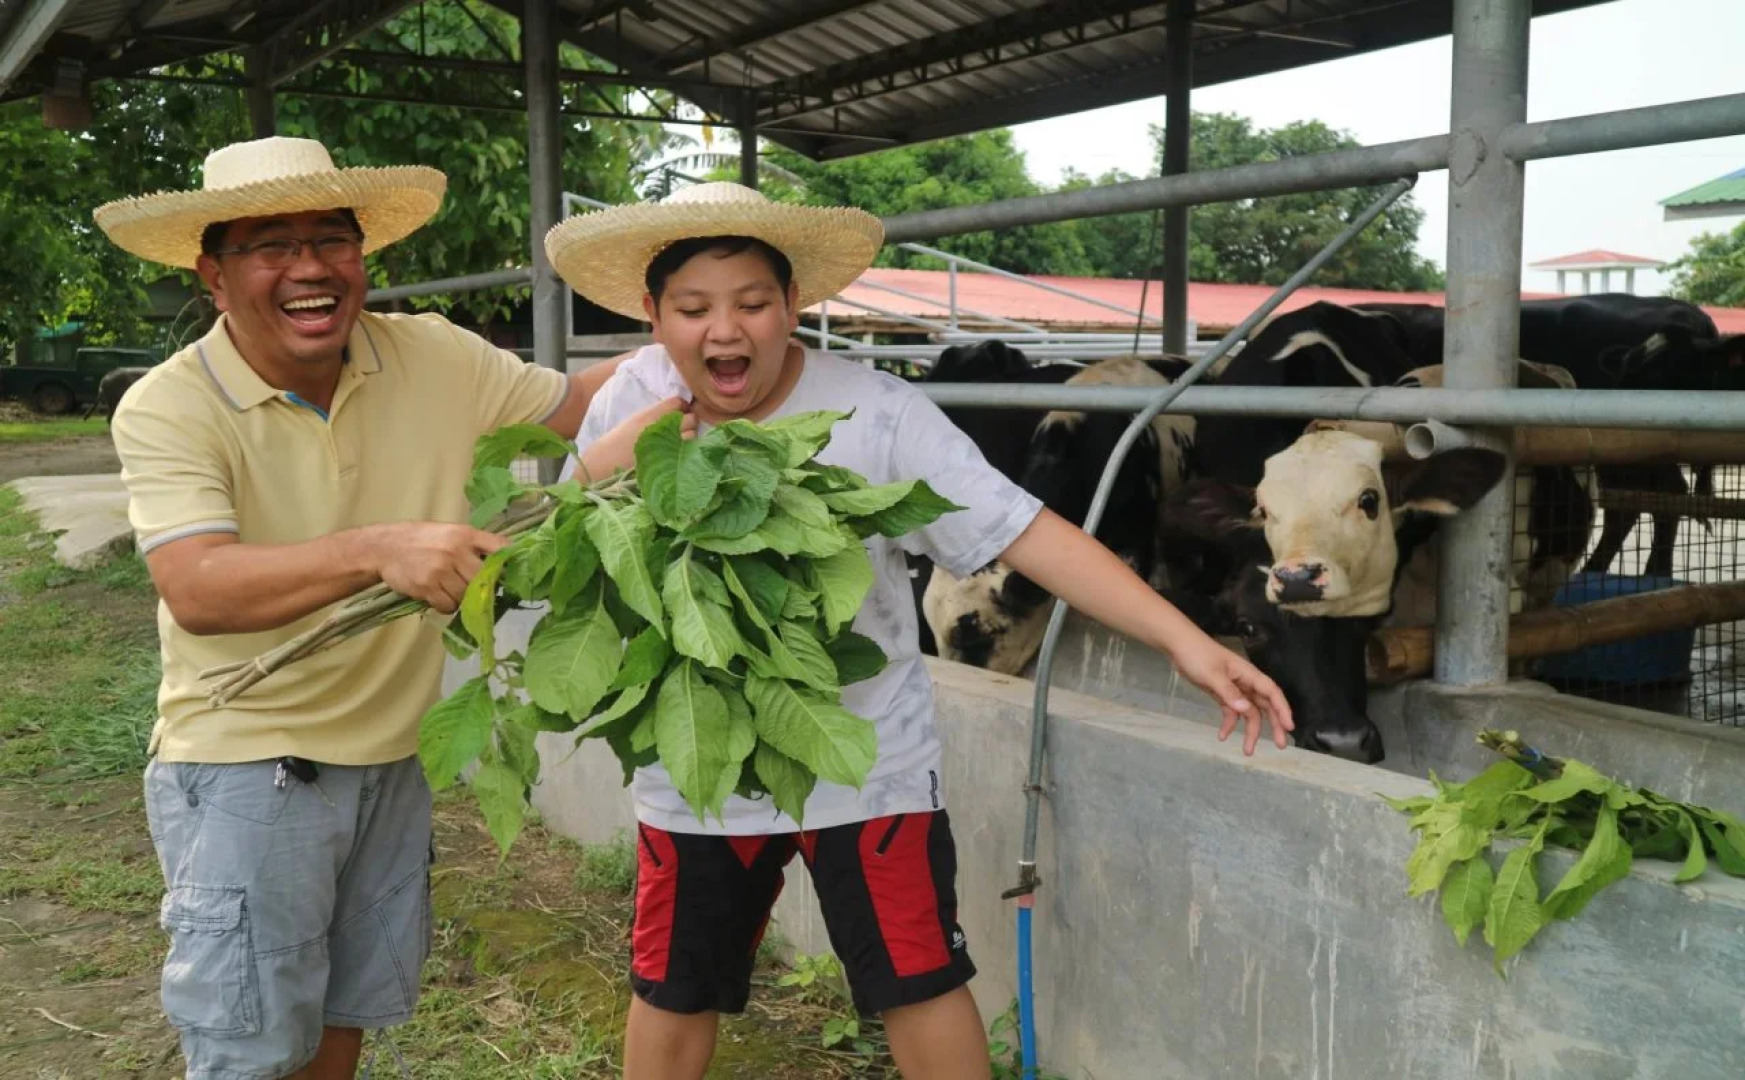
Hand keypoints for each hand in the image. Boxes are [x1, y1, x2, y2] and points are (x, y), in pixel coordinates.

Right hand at [363, 522, 507, 612]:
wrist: (385, 546)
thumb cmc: (422, 540)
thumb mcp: (451, 533)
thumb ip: (474, 546)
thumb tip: (502, 566)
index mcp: (466, 534)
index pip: (500, 547)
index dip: (509, 563)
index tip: (510, 574)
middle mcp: (456, 550)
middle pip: (484, 579)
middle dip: (480, 588)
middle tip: (471, 588)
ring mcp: (441, 569)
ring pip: (466, 596)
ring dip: (461, 598)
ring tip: (448, 589)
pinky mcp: (427, 586)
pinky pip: (448, 606)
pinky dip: (445, 605)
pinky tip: (437, 595)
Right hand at [574, 396, 694, 481]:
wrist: (601, 469)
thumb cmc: (613, 446)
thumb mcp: (632, 423)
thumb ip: (653, 417)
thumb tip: (673, 413)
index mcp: (649, 416)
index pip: (677, 403)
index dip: (681, 407)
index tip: (680, 412)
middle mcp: (661, 429)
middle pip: (691, 419)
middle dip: (688, 423)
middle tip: (681, 430)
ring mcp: (668, 448)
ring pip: (693, 437)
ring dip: (689, 439)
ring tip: (679, 445)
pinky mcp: (671, 466)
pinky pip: (689, 455)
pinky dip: (687, 454)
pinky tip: (678, 457)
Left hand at [1171, 635, 1294, 755]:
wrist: (1178, 645)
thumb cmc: (1197, 654)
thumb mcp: (1212, 674)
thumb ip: (1228, 692)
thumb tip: (1246, 710)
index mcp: (1248, 674)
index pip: (1271, 693)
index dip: (1282, 710)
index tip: (1289, 727)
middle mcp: (1245, 682)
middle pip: (1264, 706)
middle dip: (1273, 726)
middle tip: (1280, 746)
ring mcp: (1234, 689)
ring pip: (1248, 712)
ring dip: (1250, 731)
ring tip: (1248, 751)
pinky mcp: (1222, 693)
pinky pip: (1231, 712)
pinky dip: (1229, 724)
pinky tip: (1222, 736)